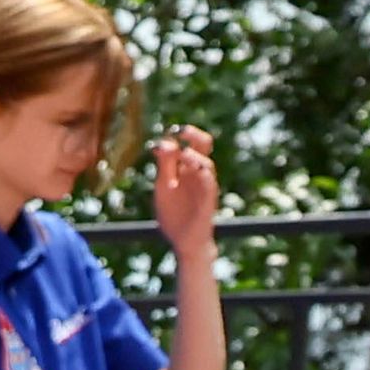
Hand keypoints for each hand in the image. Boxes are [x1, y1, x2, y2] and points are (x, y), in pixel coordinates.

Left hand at [153, 124, 219, 266]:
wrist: (183, 240)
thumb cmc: (174, 213)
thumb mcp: (164, 187)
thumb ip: (164, 167)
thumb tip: (160, 143)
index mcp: (184, 168)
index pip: (184, 144)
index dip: (175, 137)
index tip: (164, 133)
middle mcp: (197, 172)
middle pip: (203, 146)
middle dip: (193, 135)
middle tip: (180, 130)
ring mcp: (204, 185)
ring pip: (206, 163)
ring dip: (194, 156)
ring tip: (183, 153)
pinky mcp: (208, 199)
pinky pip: (209, 183)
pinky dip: (203, 175)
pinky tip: (195, 169)